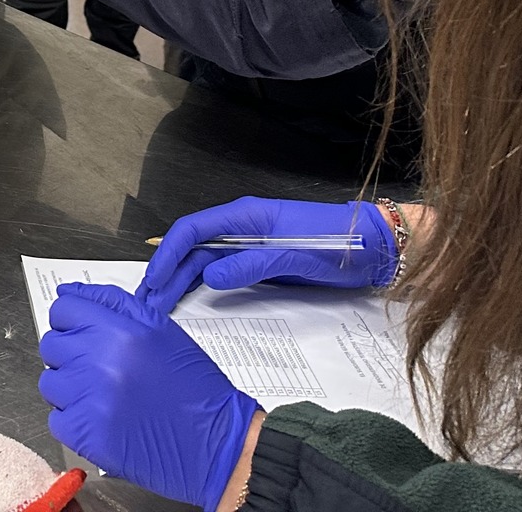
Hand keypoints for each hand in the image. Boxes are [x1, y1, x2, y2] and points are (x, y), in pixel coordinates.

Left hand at [40, 282, 260, 508]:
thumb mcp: (161, 329)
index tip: (81, 333)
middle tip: (98, 369)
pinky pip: (56, 420)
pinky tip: (101, 419)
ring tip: (102, 396)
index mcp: (120, 331)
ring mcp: (90, 400)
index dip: (71, 321)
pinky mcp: (87, 436)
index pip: (63, 310)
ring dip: (70, 389)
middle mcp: (100, 362)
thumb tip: (69, 294)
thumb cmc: (193, 387)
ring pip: (50, 383)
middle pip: (51, 345)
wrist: (216, 443)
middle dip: (70, 355)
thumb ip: (112, 304)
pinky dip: (73, 421)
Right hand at [136, 198, 398, 313]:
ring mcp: (250, 244)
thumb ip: (252, 263)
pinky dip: (199, 283)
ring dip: (178, 280)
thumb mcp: (296, 255)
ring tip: (158, 305)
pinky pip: (221, 270)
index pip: (192, 230)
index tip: (152, 281)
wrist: (376, 247)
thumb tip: (208, 276)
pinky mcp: (261, 261)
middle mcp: (242, 227)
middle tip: (145, 303)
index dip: (167, 254)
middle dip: (165, 272)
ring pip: (203, 260)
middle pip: (192, 247)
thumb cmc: (341, 244)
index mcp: (246, 215)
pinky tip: (188, 299)